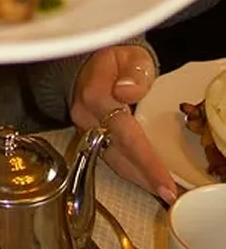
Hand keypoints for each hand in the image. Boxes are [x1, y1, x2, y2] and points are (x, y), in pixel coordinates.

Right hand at [70, 45, 177, 204]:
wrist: (88, 58)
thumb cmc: (115, 57)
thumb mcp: (131, 56)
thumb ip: (134, 72)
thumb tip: (125, 92)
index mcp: (95, 95)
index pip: (124, 134)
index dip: (145, 159)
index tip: (164, 181)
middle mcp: (84, 114)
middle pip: (116, 152)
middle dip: (142, 175)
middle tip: (167, 193)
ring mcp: (82, 125)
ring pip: (109, 158)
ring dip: (134, 175)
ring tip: (158, 189)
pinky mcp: (84, 131)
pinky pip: (105, 154)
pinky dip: (125, 168)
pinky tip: (142, 177)